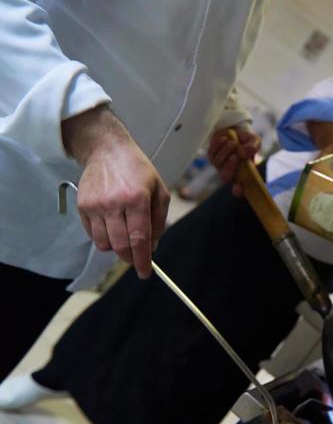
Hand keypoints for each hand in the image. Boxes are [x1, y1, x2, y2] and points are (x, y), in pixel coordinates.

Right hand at [63, 106, 169, 278]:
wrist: (106, 150)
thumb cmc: (137, 170)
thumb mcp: (159, 190)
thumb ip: (159, 221)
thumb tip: (152, 247)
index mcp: (137, 199)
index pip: (139, 239)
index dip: (142, 260)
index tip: (144, 272)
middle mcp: (114, 203)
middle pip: (120, 246)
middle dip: (130, 257)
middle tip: (136, 256)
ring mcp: (95, 205)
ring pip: (104, 244)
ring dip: (116, 248)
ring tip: (123, 236)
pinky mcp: (82, 206)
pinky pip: (92, 235)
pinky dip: (103, 238)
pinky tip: (111, 226)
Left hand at [207, 127, 260, 196]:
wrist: (234, 129)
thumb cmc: (246, 140)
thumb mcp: (254, 141)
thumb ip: (253, 147)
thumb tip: (244, 154)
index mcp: (242, 174)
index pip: (239, 189)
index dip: (238, 190)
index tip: (239, 187)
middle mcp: (230, 172)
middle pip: (225, 177)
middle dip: (230, 167)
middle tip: (236, 156)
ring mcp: (219, 165)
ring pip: (218, 163)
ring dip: (226, 151)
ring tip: (233, 142)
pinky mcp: (211, 156)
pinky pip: (212, 152)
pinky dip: (219, 145)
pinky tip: (225, 139)